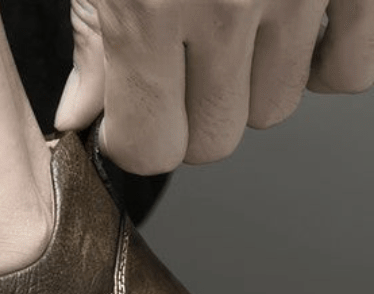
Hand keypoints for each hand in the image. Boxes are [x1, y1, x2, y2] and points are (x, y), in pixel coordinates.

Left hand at [54, 0, 373, 173]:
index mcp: (151, 6)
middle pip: (212, 141)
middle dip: (190, 119)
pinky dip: (325, 62)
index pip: (150, 149)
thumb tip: (77, 120)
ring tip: (234, 29)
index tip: (132, 116)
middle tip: (182, 68)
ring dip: (251, 86)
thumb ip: (92, 43)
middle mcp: (228, 1)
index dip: (135, 138)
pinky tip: (294, 33)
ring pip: (274, 110)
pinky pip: (351, 70)